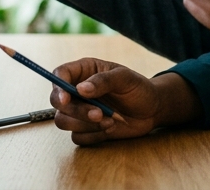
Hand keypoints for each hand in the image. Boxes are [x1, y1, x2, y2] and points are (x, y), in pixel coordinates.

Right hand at [48, 58, 201, 145]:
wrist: (151, 110)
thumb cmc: (138, 88)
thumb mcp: (125, 78)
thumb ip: (103, 81)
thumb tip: (80, 89)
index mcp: (84, 72)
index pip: (60, 75)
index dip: (58, 86)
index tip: (66, 98)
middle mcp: (77, 91)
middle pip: (58, 102)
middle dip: (76, 111)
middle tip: (99, 113)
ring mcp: (79, 111)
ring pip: (64, 121)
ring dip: (85, 124)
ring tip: (111, 120)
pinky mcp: (85, 129)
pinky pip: (77, 137)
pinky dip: (93, 135)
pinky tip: (111, 128)